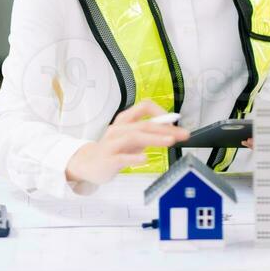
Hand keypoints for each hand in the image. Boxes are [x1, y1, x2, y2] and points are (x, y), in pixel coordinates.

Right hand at [66, 100, 188, 185]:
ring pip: (134, 136)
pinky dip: (134, 157)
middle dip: (165, 128)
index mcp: (125, 120)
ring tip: (170, 141)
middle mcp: (118, 129)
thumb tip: (171, 130)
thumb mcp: (131, 138)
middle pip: (144, 123)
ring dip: (154, 138)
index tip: (175, 120)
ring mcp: (112, 144)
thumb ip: (148, 133)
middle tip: (182, 134)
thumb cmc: (113, 149)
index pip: (144, 107)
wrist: (87, 163)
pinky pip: (121, 157)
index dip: (161, 112)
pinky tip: (145, 158)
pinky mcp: (108, 159)